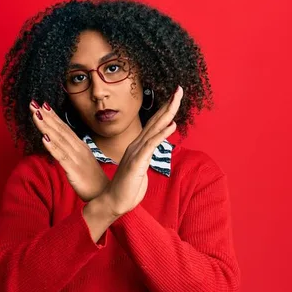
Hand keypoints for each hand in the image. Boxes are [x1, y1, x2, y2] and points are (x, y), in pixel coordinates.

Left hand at [30, 100, 108, 201]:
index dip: (52, 116)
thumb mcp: (82, 161)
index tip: (41, 105)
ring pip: (59, 140)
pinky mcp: (74, 170)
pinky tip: (44, 138)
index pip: (64, 128)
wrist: (105, 194)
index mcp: (80, 146)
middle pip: (60, 130)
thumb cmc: (93, 180)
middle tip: (34, 103)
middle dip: (46, 116)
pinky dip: (52, 147)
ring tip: (36, 114)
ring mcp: (77, 159)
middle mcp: (78, 149)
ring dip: (47, 126)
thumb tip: (61, 144)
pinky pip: (61, 157)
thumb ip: (72, 152)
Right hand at [101, 86, 182, 215]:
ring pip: (154, 129)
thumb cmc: (126, 189)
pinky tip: (172, 125)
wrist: (112, 202)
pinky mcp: (137, 162)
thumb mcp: (139, 170)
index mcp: (138, 147)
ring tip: (177, 99)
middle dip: (168, 105)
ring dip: (167, 113)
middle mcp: (136, 146)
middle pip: (155, 121)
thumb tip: (149, 153)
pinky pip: (151, 145)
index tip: (174, 98)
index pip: (153, 125)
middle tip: (179, 89)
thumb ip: (144, 159)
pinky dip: (162, 134)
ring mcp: (136, 153)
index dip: (164, 111)